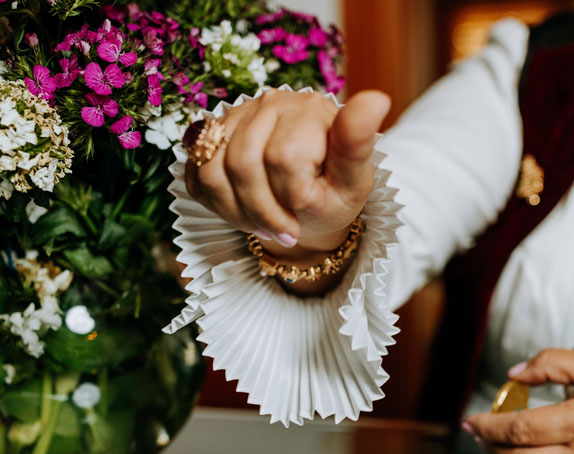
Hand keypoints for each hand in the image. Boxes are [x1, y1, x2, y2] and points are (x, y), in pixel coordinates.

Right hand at [185, 88, 390, 252]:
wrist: (310, 204)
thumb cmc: (334, 194)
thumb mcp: (354, 180)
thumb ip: (357, 144)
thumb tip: (376, 99)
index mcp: (308, 109)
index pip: (283, 158)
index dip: (296, 198)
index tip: (313, 211)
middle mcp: (269, 103)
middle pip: (242, 164)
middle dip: (264, 213)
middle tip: (287, 232)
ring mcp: (236, 117)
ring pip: (213, 171)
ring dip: (238, 213)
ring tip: (266, 224)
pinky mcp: (211, 137)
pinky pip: (196, 175)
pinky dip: (219, 206)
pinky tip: (244, 213)